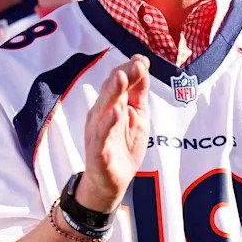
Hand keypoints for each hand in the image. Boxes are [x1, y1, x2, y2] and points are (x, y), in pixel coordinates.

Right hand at [77, 55, 149, 212]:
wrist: (112, 182)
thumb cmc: (123, 145)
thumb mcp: (138, 115)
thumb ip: (139, 91)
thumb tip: (143, 63)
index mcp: (111, 103)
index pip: (118, 81)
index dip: (129, 69)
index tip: (142, 60)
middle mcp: (101, 113)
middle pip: (110, 90)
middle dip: (122, 75)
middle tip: (135, 64)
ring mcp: (98, 131)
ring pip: (103, 108)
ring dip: (112, 92)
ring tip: (121, 78)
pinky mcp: (98, 150)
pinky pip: (101, 135)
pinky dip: (107, 124)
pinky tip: (115, 113)